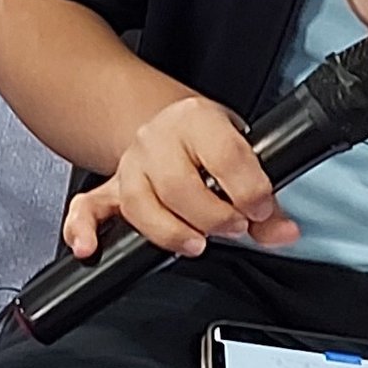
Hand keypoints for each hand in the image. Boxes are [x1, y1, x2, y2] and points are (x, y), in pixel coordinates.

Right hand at [65, 94, 296, 260]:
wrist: (166, 127)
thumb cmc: (207, 145)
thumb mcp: (242, 156)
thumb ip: (265, 200)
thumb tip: (283, 232)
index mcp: (196, 119)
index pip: (225, 156)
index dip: (249, 191)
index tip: (261, 210)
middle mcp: (156, 139)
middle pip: (179, 185)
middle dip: (213, 217)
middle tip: (234, 227)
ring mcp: (129, 166)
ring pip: (140, 204)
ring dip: (171, 231)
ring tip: (196, 243)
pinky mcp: (107, 190)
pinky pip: (86, 210)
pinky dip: (83, 230)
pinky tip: (88, 248)